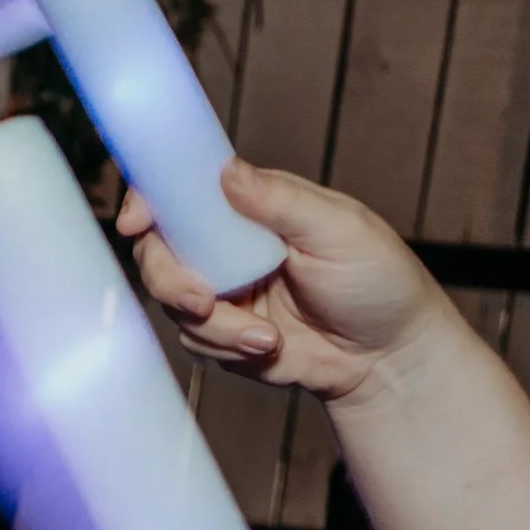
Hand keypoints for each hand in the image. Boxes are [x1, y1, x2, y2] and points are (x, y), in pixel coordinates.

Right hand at [124, 160, 464, 406]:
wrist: (391, 358)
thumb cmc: (380, 283)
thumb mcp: (340, 230)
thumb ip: (281, 200)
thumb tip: (228, 171)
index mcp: (252, 207)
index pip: (185, 190)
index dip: (150, 200)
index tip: (138, 220)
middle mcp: (228, 245)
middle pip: (159, 249)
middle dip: (170, 278)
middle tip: (202, 301)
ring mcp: (223, 290)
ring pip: (173, 302)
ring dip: (214, 326)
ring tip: (267, 338)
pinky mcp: (222, 334)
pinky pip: (193, 341)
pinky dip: (226, 348)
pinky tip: (269, 348)